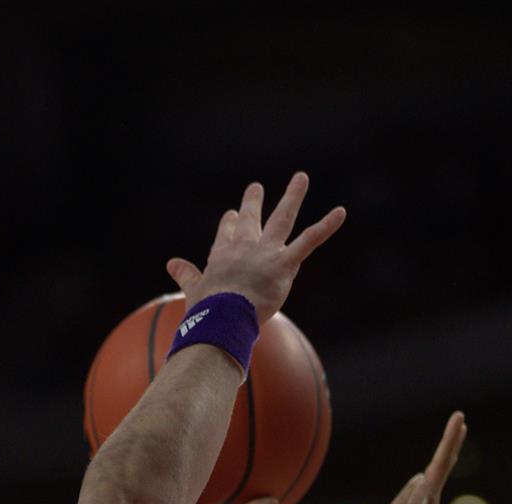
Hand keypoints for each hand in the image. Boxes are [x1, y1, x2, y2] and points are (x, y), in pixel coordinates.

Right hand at [165, 174, 344, 324]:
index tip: (232, 214)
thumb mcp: (194, 289)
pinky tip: (340, 212)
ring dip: (293, 196)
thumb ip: (186, 274)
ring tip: (301, 177)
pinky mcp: (285, 263)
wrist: (224, 317)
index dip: (229, 224)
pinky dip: (326, 226)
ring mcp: (266, 252)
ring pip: (282, 218)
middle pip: (251, 219)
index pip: (226, 234)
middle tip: (256, 187)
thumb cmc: (207, 309)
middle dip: (253, 202)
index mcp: (222, 255)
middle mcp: (244, 247)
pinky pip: (309, 240)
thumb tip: (171, 263)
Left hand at [335, 411, 466, 503]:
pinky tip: (458, 421)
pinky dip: (448, 442)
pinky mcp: (430, 493)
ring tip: (460, 421)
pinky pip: (440, 462)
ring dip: (450, 443)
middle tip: (450, 444)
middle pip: (428, 482)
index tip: (416, 482)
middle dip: (438, 464)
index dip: (408, 495)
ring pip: (439, 467)